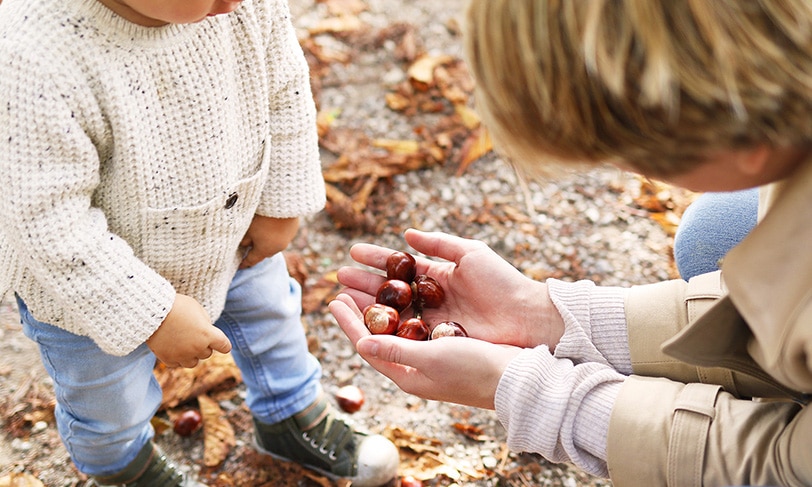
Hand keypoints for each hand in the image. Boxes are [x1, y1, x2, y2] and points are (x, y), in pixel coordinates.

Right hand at [147, 293, 231, 367]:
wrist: (150, 310)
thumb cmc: (176, 305)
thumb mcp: (197, 309)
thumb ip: (205, 324)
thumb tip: (207, 334)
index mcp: (208, 334)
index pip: (224, 346)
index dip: (223, 344)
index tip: (219, 343)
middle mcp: (197, 348)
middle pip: (207, 353)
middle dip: (203, 345)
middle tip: (192, 333)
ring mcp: (182, 355)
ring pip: (193, 362)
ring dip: (191, 354)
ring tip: (183, 342)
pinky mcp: (167, 359)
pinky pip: (177, 364)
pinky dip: (177, 357)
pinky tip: (172, 346)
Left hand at [239, 215, 298, 268]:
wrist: (283, 204)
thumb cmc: (261, 218)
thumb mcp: (248, 229)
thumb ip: (244, 240)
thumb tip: (244, 245)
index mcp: (264, 251)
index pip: (251, 260)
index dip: (244, 263)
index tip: (239, 266)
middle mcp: (277, 248)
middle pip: (264, 252)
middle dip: (257, 251)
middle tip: (250, 246)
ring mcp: (287, 239)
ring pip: (275, 243)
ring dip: (269, 240)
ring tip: (263, 231)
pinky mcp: (293, 229)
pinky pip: (283, 234)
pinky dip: (277, 232)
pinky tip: (273, 223)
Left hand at [329, 294, 521, 408]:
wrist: (517, 376)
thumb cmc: (475, 372)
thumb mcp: (432, 360)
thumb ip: (396, 351)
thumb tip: (360, 343)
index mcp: (408, 375)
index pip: (368, 346)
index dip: (349, 323)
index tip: (334, 300)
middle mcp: (416, 365)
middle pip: (380, 333)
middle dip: (362, 308)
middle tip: (346, 284)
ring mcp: (433, 354)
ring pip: (399, 324)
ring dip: (382, 303)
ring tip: (368, 282)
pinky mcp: (449, 342)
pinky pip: (419, 320)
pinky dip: (409, 303)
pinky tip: (405, 289)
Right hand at [336, 228, 564, 349]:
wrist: (527, 318)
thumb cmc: (502, 283)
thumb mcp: (472, 254)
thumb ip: (439, 244)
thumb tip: (406, 233)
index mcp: (439, 276)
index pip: (400, 266)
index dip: (376, 259)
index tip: (352, 253)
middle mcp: (432, 300)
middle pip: (391, 291)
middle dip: (364, 283)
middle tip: (338, 277)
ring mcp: (433, 322)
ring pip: (394, 314)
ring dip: (368, 307)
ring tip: (343, 299)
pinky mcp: (437, 342)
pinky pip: (407, 336)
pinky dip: (386, 331)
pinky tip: (366, 326)